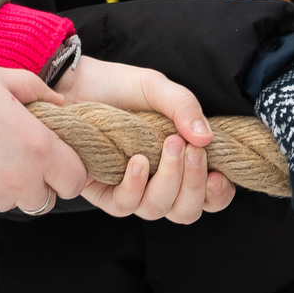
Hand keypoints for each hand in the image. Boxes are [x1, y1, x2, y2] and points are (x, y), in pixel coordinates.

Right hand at [0, 66, 88, 214]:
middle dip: (41, 182)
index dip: (70, 169)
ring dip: (11, 186)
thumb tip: (59, 103)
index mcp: (38, 148)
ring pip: (15, 203)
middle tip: (23, 154)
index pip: (76, 180)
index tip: (56, 154)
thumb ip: (38, 90)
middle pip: (47, 199)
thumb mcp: (2, 78)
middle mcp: (20, 180)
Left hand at [57, 56, 234, 219]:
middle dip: (194, 186)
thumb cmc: (118, 85)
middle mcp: (157, 180)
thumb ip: (185, 107)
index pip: (208, 195)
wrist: (75, 81)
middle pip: (186, 211)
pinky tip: (138, 161)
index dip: (218, 194)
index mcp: (179, 161)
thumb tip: (207, 137)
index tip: (218, 173)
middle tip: (191, 150)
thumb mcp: (157, 88)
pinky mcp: (101, 190)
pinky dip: (136, 186)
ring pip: (157, 210)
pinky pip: (124, 205)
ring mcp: (130, 188)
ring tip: (169, 145)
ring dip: (170, 181)